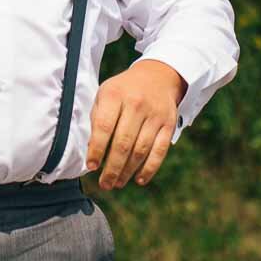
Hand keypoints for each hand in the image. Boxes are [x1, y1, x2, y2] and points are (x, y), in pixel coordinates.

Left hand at [86, 60, 186, 189]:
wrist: (157, 76)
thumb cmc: (124, 90)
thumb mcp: (105, 94)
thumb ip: (97, 119)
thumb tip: (91, 151)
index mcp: (115, 95)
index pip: (104, 127)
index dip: (96, 150)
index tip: (91, 167)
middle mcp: (136, 104)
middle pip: (123, 143)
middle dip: (112, 168)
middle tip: (105, 184)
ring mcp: (154, 115)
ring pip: (140, 150)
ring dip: (128, 172)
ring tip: (117, 183)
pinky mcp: (169, 124)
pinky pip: (159, 151)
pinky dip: (149, 169)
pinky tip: (139, 180)